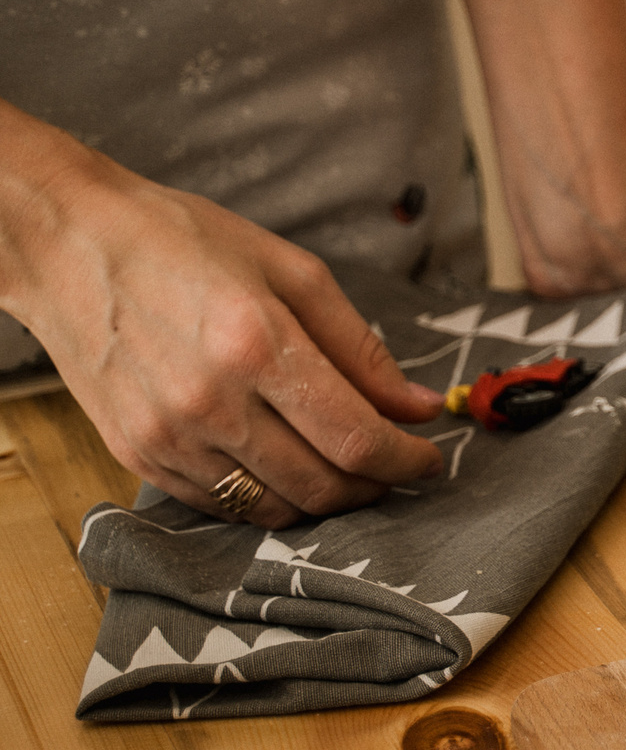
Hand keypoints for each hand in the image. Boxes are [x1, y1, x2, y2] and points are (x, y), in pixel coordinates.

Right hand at [0, 124, 445, 528]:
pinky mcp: (135, 454)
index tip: (431, 461)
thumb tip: (418, 405)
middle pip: (320, 485)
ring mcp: (167, 436)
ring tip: (347, 472)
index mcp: (258, 345)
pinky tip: (286, 467)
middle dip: (374, 488)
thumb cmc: (184, 242)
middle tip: (395, 469)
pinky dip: (266, 497)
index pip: (356, 438)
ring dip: (324, 501)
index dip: (407, 461)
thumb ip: (361, 348)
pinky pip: (220, 505)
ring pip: (272, 507)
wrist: (71, 245)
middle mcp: (210, 401)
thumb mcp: (292, 271)